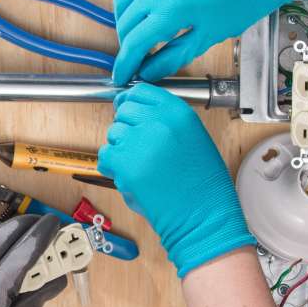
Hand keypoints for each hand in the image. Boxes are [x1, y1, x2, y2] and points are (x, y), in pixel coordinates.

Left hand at [97, 84, 253, 275]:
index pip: (140, 91)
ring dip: (121, 149)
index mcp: (177, 112)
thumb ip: (165, 120)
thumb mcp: (192, 137)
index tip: (131, 114)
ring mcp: (139, 142)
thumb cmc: (201, 183)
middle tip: (141, 149)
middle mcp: (157, 122)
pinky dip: (112, 167)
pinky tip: (132, 176)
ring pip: (113, 134)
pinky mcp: (124, 165)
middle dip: (127, 129)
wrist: (203, 215)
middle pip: (123, 111)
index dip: (132, 103)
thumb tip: (134, 110)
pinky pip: (105, 156)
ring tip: (142, 166)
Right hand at [109, 0, 307, 85]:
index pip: (134, 43)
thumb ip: (172, 57)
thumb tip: (149, 73)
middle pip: (126, 24)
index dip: (125, 64)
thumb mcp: (206, 38)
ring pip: (122, 0)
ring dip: (125, 21)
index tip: (122, 76)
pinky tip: (139, 6)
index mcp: (170, 10)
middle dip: (127, 45)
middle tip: (136, 59)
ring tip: (139, 35)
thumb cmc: (239, 2)